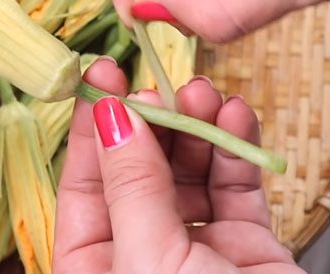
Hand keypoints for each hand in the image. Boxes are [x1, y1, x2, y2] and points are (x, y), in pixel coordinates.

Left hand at [52, 58, 303, 273]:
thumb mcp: (149, 260)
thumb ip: (131, 186)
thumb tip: (110, 117)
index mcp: (93, 267)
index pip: (84, 182)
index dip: (90, 126)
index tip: (97, 75)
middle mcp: (138, 255)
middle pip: (136, 170)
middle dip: (150, 123)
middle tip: (162, 85)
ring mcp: (193, 251)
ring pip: (187, 174)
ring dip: (195, 130)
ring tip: (204, 96)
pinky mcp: (245, 250)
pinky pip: (233, 190)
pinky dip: (234, 151)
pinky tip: (235, 116)